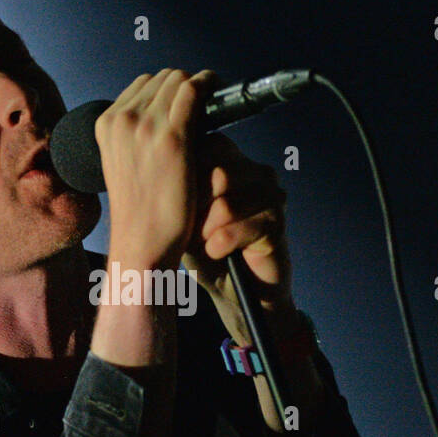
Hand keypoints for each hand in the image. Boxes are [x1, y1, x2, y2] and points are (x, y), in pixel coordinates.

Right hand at [94, 68, 218, 268]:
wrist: (141, 242)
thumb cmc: (140, 210)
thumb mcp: (126, 164)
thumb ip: (136, 136)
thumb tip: (164, 115)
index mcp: (106, 124)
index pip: (143, 85)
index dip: (168, 89)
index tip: (187, 96)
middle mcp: (122, 120)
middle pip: (163, 78)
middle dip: (186, 84)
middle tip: (206, 96)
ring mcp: (146, 127)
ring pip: (179, 80)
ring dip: (201, 85)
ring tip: (216, 95)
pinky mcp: (174, 138)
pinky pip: (194, 92)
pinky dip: (210, 87)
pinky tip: (219, 95)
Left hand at [182, 133, 293, 337]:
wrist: (234, 289)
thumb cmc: (204, 246)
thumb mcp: (182, 212)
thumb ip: (176, 186)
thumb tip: (159, 167)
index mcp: (229, 159)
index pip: (205, 147)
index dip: (186, 179)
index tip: (178, 205)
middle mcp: (254, 170)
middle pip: (216, 175)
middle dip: (196, 209)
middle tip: (191, 229)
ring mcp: (270, 194)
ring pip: (225, 206)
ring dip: (206, 232)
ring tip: (205, 242)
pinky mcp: (277, 223)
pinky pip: (236, 230)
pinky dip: (218, 247)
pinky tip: (218, 253)